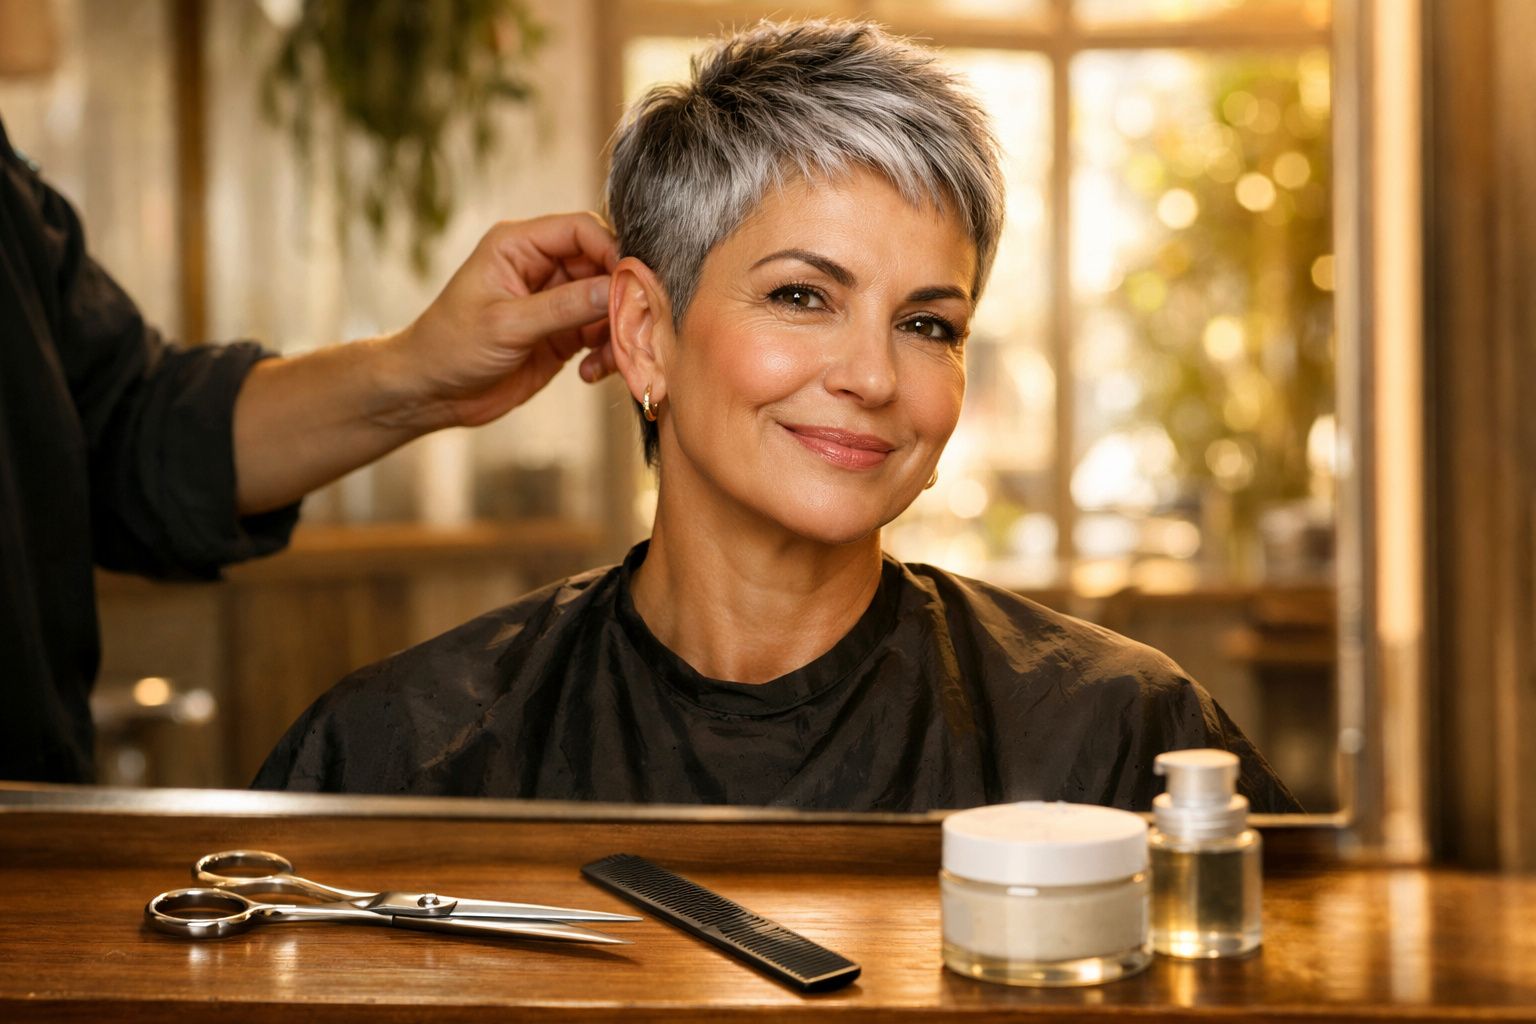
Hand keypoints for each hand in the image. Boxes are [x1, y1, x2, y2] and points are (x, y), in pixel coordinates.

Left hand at [381, 212, 619, 429]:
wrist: (430, 393)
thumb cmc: (451, 346)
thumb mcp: (506, 325)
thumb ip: (564, 307)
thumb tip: (617, 288)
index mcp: (519, 246)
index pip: (582, 230)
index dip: (612, 251)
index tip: (631, 284)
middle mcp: (541, 267)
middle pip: (603, 267)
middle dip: (621, 298)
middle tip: (632, 328)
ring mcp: (555, 302)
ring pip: (608, 304)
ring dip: (616, 332)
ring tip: (609, 359)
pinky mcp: (563, 335)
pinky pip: (602, 335)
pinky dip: (606, 354)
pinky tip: (588, 373)